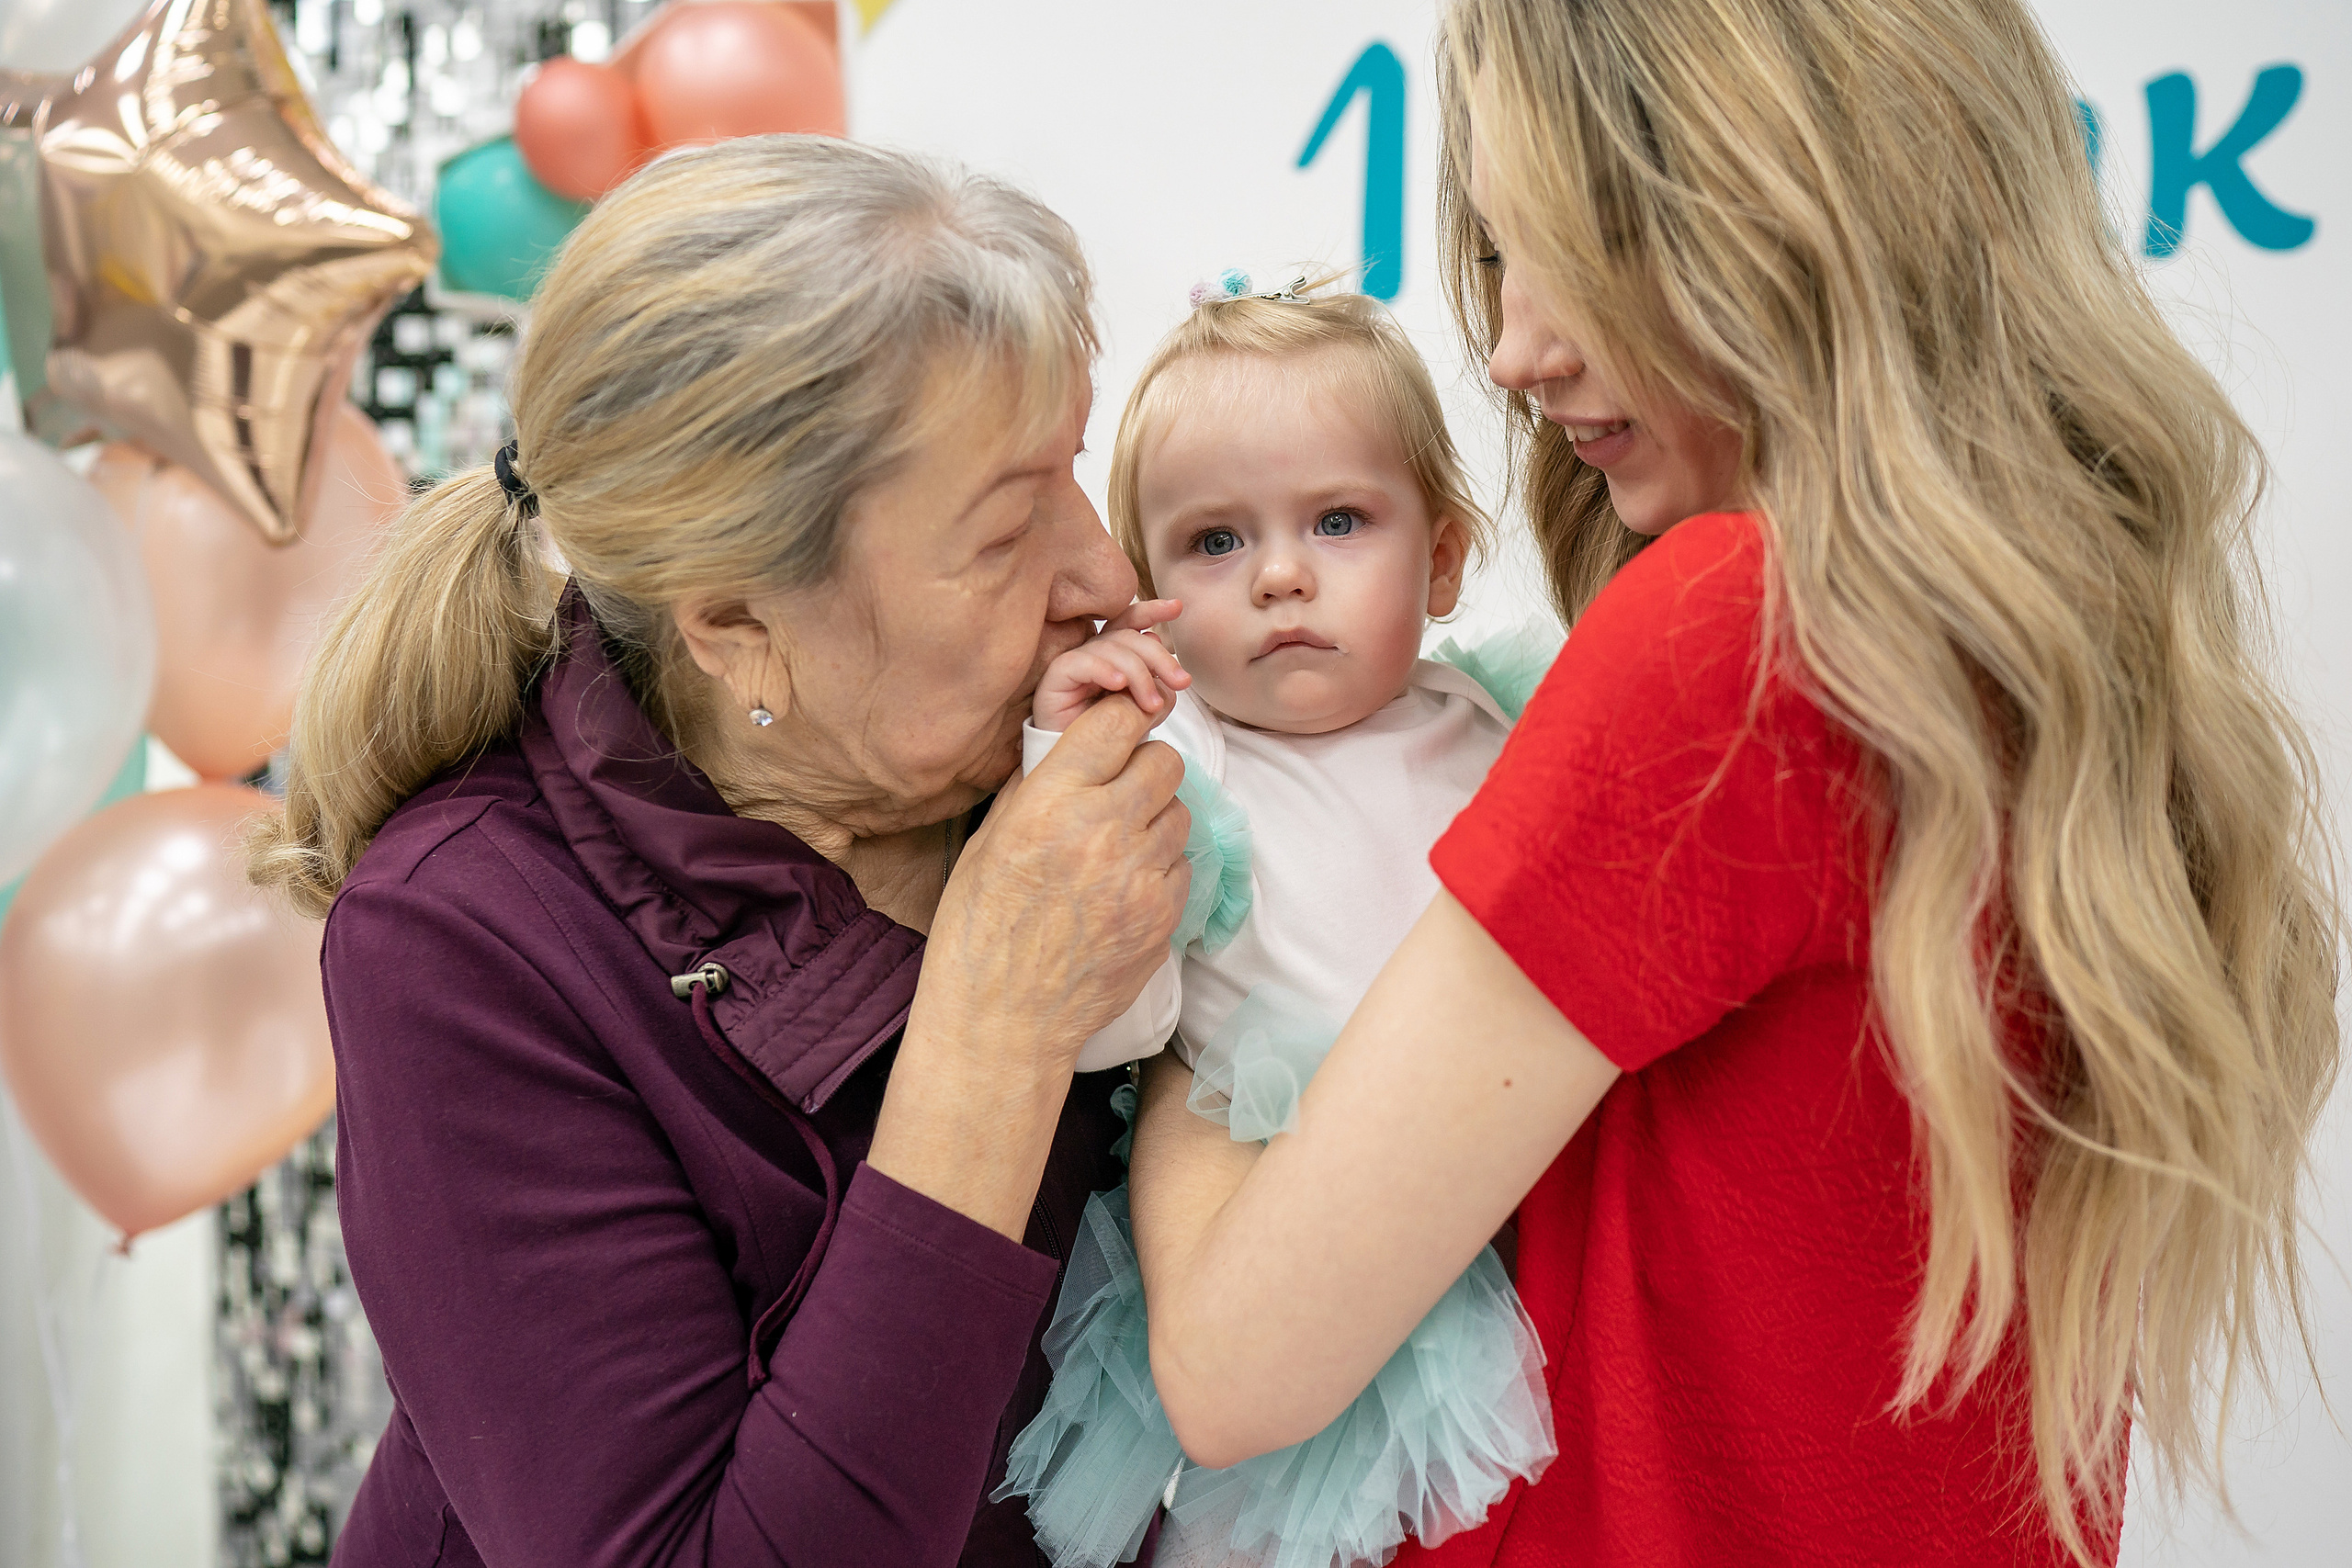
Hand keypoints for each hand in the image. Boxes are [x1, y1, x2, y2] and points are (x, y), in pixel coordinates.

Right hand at [872, 694, 1193, 1236]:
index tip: (1118, 731)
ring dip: (1156, 821)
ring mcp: (1140, 877)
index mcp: (1050, 802)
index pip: (1118, 722)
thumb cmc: (979, 931)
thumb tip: (1067, 748)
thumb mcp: (987, 842)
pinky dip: (1161, 871)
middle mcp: (1102, 831)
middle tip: (1118, 794)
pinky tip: (1124, 891)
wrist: (1002, 1021)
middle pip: (1166, 762)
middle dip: (1145, 770)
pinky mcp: (1163, 917)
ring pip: (1181, 815)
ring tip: (1117, 850)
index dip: (1123, 718)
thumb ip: (1034, 789)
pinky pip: (1183, 867)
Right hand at [1031, 599, 1188, 732]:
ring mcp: (1073, 663)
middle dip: (1159, 656)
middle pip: (1127, 636)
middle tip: (1181, 682)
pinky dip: (1104, 670)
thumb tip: (1160, 652)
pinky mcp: (1055, 678)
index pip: (1130, 622)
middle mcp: (1093, 654)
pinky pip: (1080, 663)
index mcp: (1114, 655)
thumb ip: (1156, 684)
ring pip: (1110, 648)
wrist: (1080, 771)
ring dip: (1139, 675)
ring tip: (1152, 705)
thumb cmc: (1112, 741)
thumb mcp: (1143, 710)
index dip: (1153, 611)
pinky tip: (1119, 685)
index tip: (1178, 607)